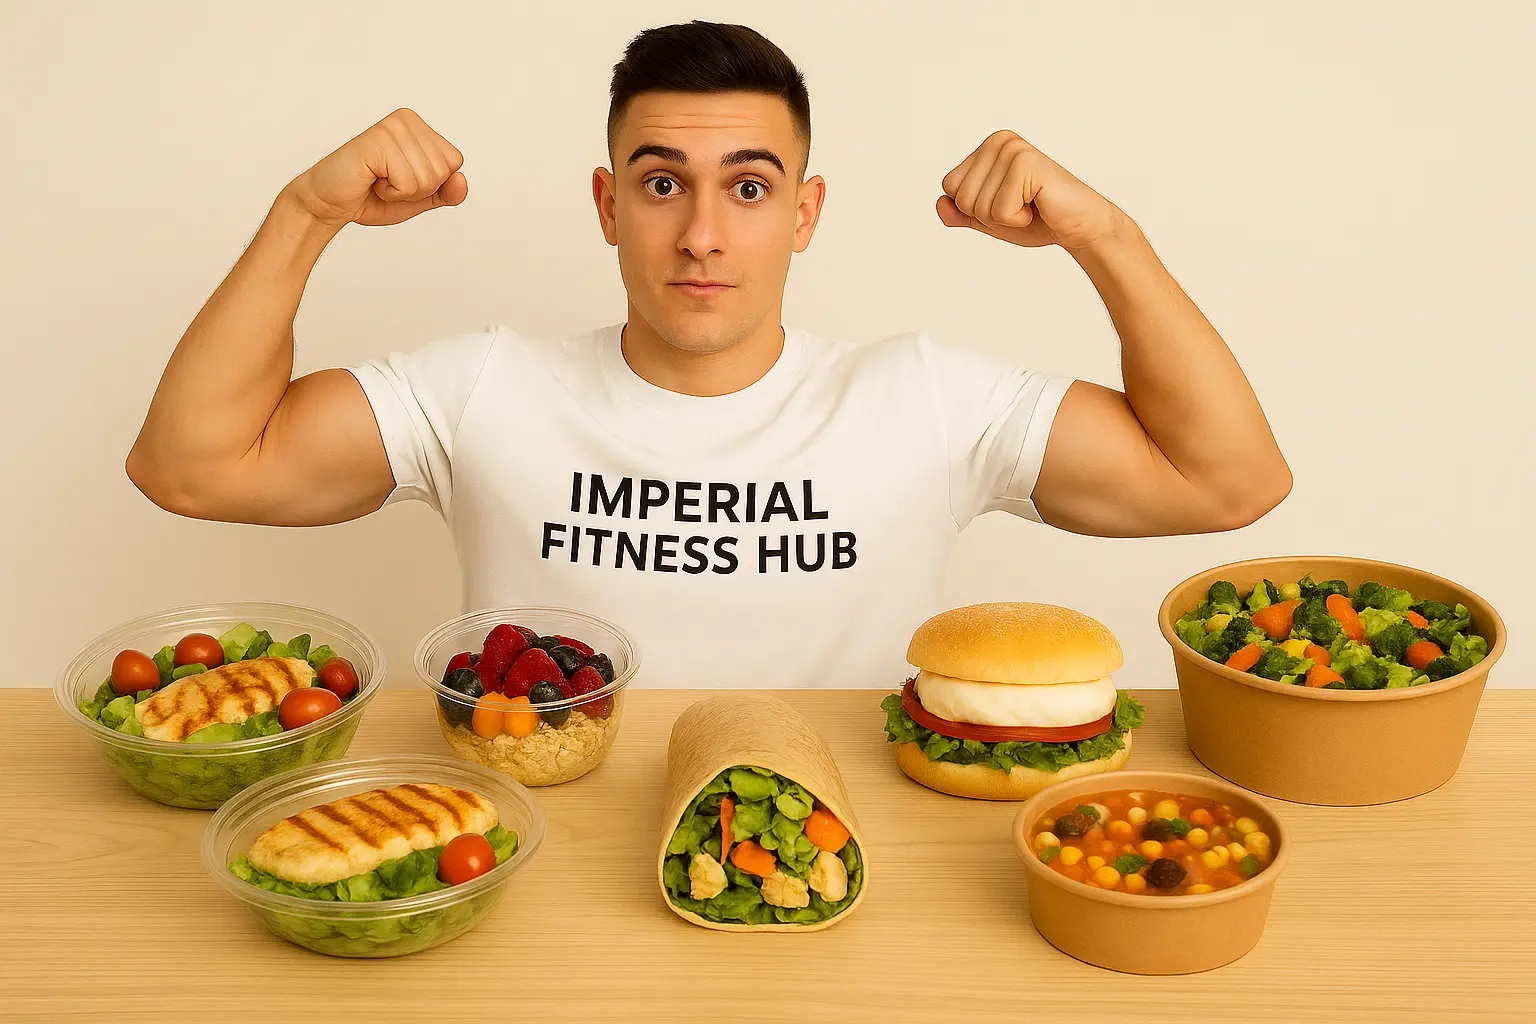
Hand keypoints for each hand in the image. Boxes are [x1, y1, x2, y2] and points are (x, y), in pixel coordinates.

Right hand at [286, 108, 467, 229]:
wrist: (329, 203)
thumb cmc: (371, 197)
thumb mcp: (419, 198)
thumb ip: (445, 192)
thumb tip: (462, 180)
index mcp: (419, 127)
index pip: (455, 163)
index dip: (432, 185)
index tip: (401, 180)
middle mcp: (407, 120)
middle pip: (444, 171)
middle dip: (418, 190)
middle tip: (387, 182)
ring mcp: (392, 127)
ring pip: (428, 178)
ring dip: (403, 192)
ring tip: (378, 180)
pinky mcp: (378, 140)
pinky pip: (408, 182)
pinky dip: (391, 192)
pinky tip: (371, 179)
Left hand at [937, 130, 1121, 249]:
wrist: (1077, 226)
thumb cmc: (1038, 220)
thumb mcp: (990, 219)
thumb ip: (961, 213)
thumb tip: (939, 202)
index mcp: (987, 148)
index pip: (949, 187)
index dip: (974, 209)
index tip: (1006, 203)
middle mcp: (998, 141)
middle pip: (961, 197)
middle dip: (988, 215)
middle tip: (1021, 206)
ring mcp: (1012, 149)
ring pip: (978, 205)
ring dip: (1005, 218)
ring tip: (1031, 205)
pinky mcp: (1026, 162)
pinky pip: (1000, 210)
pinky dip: (1018, 219)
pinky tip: (1039, 205)